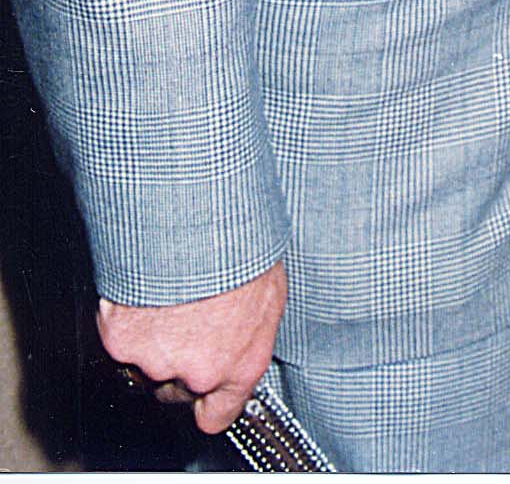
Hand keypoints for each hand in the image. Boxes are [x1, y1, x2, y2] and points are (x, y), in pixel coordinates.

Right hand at [98, 259, 286, 433]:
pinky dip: (125, 314)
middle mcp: (199, 372)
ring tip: (168, 292)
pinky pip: (119, 335)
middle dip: (175, 360)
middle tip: (184, 316)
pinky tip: (145, 285)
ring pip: (144, 363)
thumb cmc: (242, 245)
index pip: (216, 415)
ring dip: (151, 336)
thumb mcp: (268, 291)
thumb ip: (249, 331)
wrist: (204, 215)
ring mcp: (157, 359)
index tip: (202, 391)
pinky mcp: (122, 339)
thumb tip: (241, 335)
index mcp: (241, 364)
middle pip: (173, 389)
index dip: (206, 401)